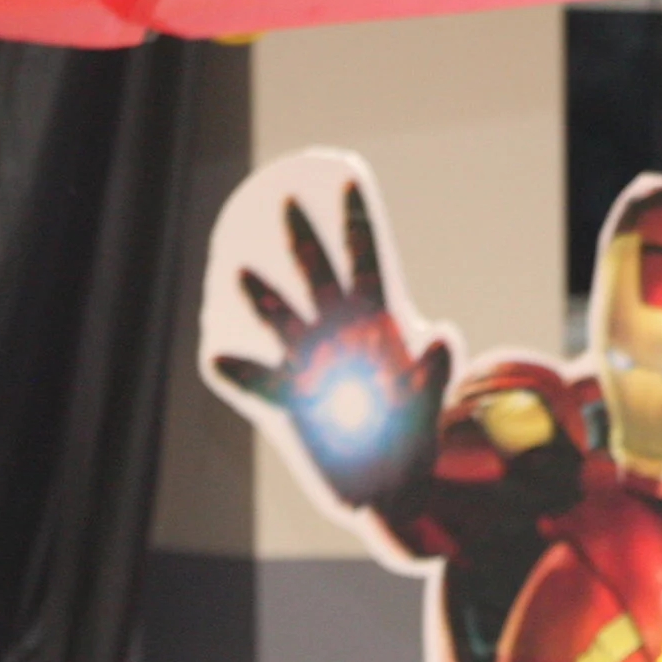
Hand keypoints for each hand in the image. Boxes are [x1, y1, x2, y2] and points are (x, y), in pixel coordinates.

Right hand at [214, 184, 448, 509]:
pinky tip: (218, 359)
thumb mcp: (431, 401)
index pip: (367, 259)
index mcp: (380, 321)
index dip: (358, 221)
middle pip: (319, 276)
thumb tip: (443, 334)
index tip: (350, 176)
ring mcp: (314, 364)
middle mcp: (341, 333)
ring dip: (265, 300)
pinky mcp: (295, 402)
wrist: (393, 485)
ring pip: (284, 321)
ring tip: (241, 273)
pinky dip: (241, 372)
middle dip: (304, 240)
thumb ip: (435, 370)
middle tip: (287, 202)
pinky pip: (261, 383)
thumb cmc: (416, 437)